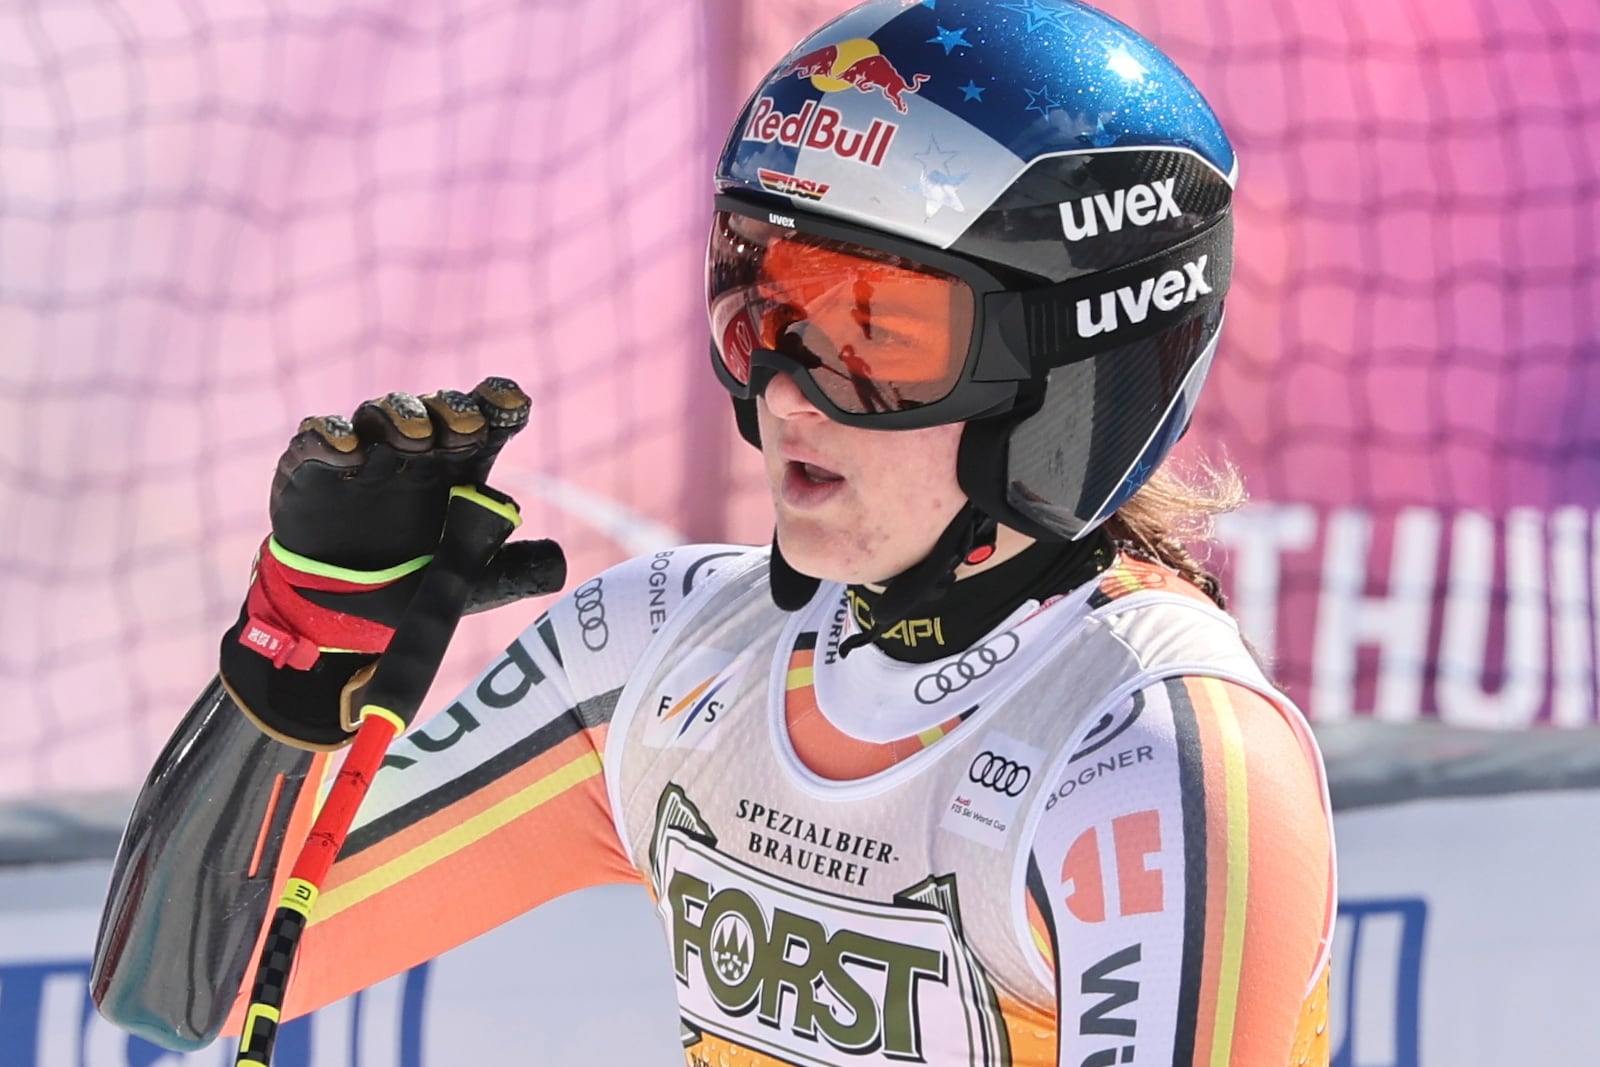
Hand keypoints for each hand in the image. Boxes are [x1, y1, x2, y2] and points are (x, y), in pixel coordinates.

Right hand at [219, 378, 564, 748]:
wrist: (342, 617)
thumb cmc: (413, 587)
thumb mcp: (470, 585)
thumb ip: (516, 571)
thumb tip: (560, 564)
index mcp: (459, 467)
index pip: (486, 418)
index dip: (499, 403)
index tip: (514, 404)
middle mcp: (415, 451)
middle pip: (437, 408)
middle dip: (452, 411)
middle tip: (464, 429)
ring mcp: (365, 455)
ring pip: (382, 412)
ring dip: (400, 416)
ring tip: (414, 436)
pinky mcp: (311, 468)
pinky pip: (317, 436)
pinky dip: (330, 435)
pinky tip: (348, 450)